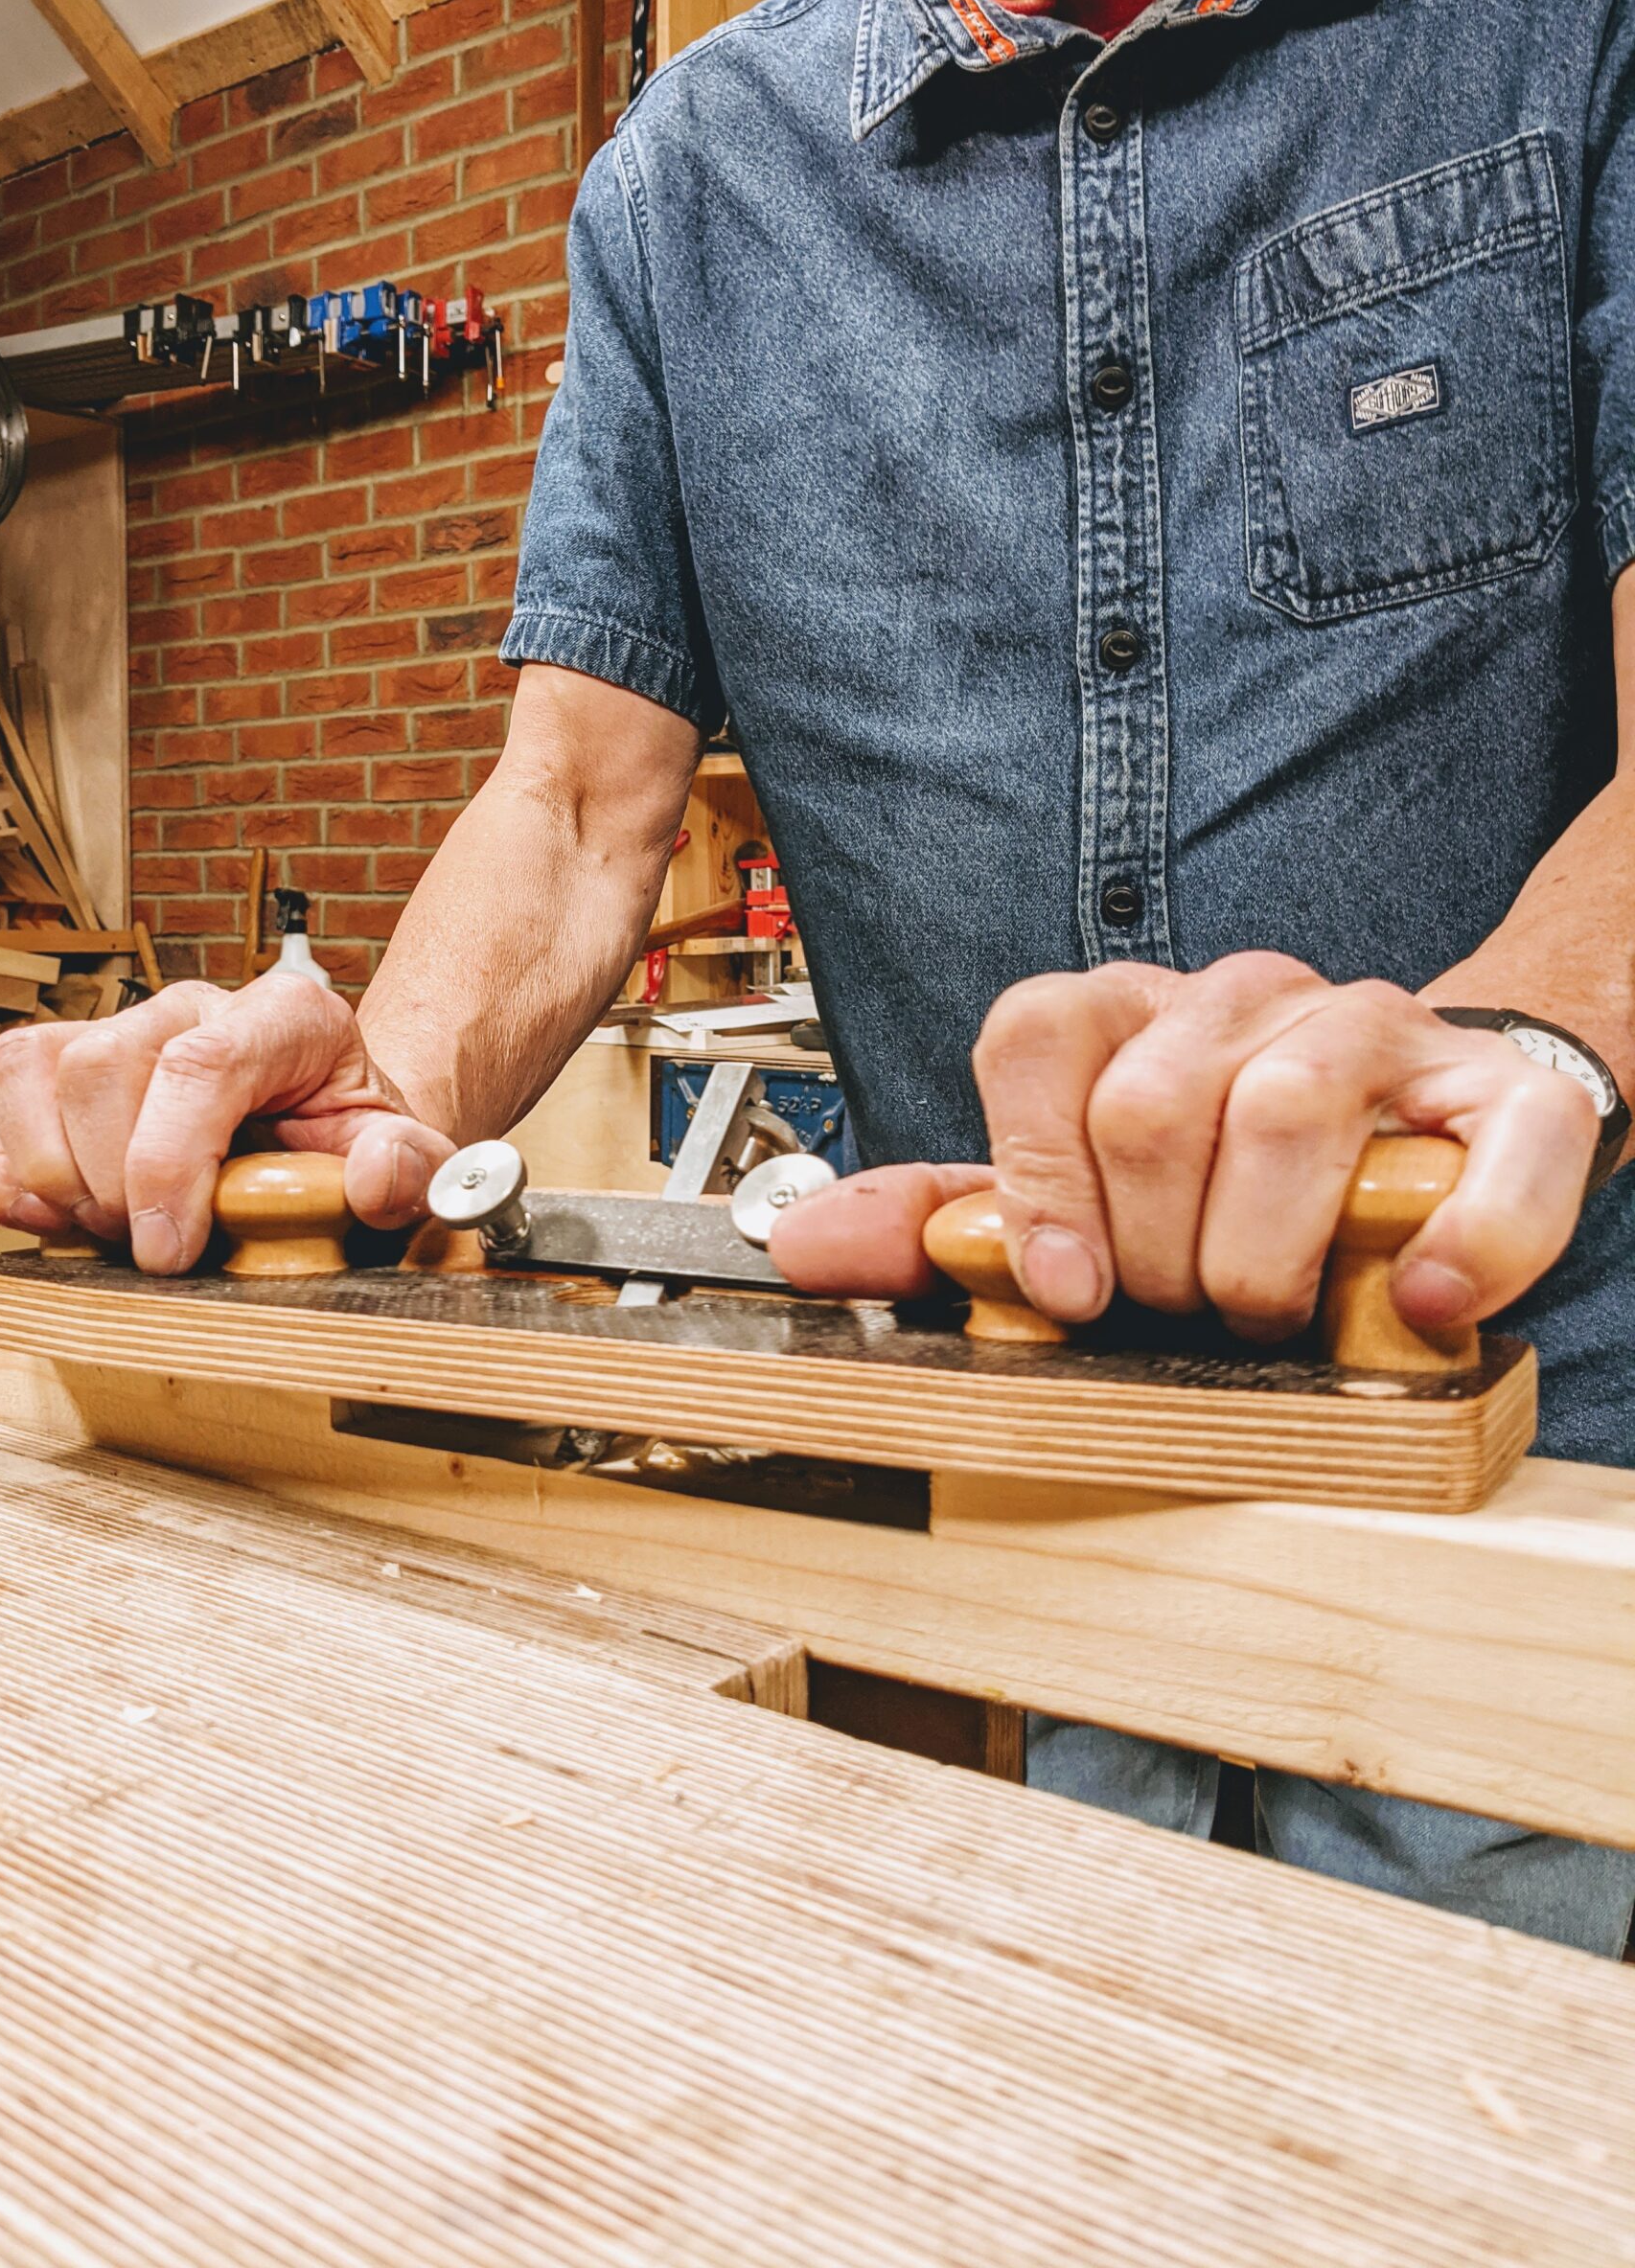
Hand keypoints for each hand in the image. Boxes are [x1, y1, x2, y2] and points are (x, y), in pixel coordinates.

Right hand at [0, 970, 455, 1272]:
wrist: (320, 1140)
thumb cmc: (353, 1150)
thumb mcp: (407, 1161)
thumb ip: (410, 1172)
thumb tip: (373, 1180)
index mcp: (285, 1016)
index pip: (201, 1061)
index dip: (168, 1161)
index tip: (168, 1250)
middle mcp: (190, 1006)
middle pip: (102, 1065)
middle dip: (112, 1181)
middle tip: (152, 1248)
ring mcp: (114, 1031)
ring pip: (29, 1069)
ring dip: (53, 1175)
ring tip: (108, 1230)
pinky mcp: (52, 1074)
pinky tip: (53, 1220)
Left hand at [771, 954, 1598, 1338]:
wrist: (1416, 1139)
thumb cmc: (1224, 1183)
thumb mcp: (1070, 1200)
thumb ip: (943, 1224)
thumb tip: (799, 1248)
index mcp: (1129, 1014)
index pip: (1035, 1037)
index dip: (1036, 1179)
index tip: (1065, 1287)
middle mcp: (1246, 999)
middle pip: (1151, 1102)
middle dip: (1156, 1254)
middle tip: (1188, 1304)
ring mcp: (1377, 1030)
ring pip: (1289, 1110)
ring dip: (1267, 1261)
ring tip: (1274, 1307)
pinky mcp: (1506, 1092)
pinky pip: (1493, 1156)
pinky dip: (1458, 1247)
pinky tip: (1417, 1303)